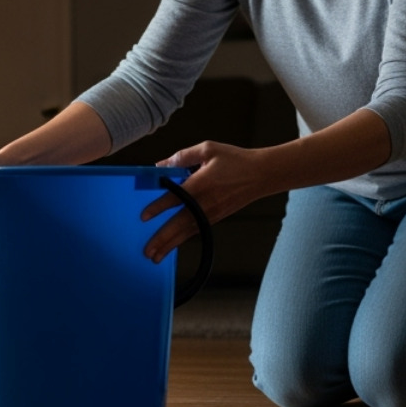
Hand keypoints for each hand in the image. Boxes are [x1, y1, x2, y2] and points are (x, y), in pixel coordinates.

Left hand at [140, 140, 266, 261]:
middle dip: (162, 238)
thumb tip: (160, 165)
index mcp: (200, 184)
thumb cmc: (235, 161)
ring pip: (187, 232)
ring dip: (170, 245)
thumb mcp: (207, 149)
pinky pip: (195, 230)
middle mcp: (205, 203)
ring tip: (155, 256)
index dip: (158, 207)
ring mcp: (211, 213)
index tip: (144, 216)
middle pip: (179, 223)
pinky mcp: (216, 218)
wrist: (261, 175)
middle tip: (147, 251)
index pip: (175, 197)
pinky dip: (182, 239)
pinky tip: (172, 246)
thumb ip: (182, 157)